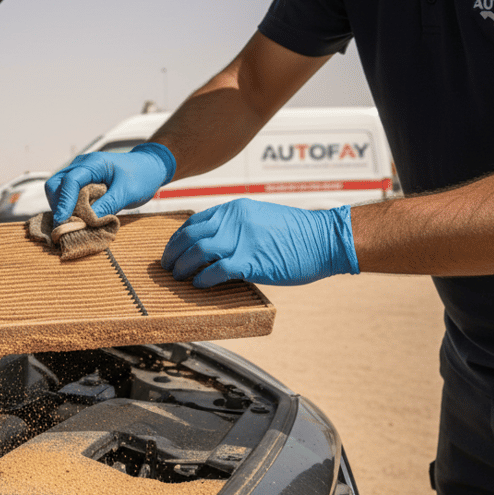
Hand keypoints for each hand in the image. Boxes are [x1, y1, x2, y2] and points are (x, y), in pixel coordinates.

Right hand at [44, 143, 174, 224]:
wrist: (149, 168)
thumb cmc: (141, 176)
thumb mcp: (128, 192)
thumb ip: (108, 205)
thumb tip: (87, 221)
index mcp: (93, 164)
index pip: (70, 181)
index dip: (64, 202)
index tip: (62, 221)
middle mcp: (81, 166)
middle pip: (56, 184)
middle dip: (58, 205)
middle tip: (66, 225)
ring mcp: (80, 173)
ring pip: (58, 189)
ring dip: (62, 207)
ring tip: (73, 223)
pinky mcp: (82, 182)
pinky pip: (67, 194)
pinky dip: (68, 207)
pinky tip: (76, 218)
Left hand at [160, 199, 358, 286]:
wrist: (325, 239)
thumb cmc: (297, 233)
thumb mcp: (260, 218)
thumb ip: (236, 227)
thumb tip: (215, 244)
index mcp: (235, 209)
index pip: (194, 222)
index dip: (178, 238)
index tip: (173, 251)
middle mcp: (233, 221)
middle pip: (189, 236)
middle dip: (173, 253)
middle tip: (168, 267)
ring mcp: (241, 240)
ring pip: (197, 252)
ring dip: (183, 267)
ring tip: (178, 278)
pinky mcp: (250, 261)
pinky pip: (215, 270)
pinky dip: (202, 279)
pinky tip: (199, 285)